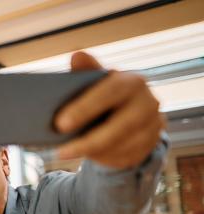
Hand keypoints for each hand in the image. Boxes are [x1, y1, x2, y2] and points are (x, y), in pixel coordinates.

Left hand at [54, 51, 163, 168]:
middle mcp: (148, 102)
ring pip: (122, 145)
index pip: (111, 92)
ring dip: (93, 152)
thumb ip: (86, 72)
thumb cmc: (105, 95)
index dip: (85, 108)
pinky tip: (86, 157)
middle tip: (60, 151)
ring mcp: (153, 125)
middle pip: (120, 126)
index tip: (60, 124)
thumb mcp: (96, 83)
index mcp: (132, 82)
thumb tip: (77, 55)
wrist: (130, 113)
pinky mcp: (151, 144)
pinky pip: (126, 157)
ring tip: (66, 153)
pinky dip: (104, 159)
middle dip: (88, 140)